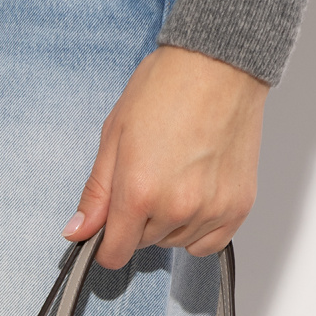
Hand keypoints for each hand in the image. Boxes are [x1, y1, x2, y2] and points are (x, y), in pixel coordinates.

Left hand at [64, 45, 267, 267]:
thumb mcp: (115, 135)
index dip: (106, 244)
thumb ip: (96, 192)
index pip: (114, 254)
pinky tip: (197, 195)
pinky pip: (208, 243)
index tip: (110, 229)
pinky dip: (198, 228)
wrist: (219, 62)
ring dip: (170, 222)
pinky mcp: (237, 207)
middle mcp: (176, 208)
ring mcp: (210, 210)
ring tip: (177, 175)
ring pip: (175, 241)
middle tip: (150, 175)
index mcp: (138, 192)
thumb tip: (78, 232)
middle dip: (139, 221)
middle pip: (144, 244)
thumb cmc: (167, 87)